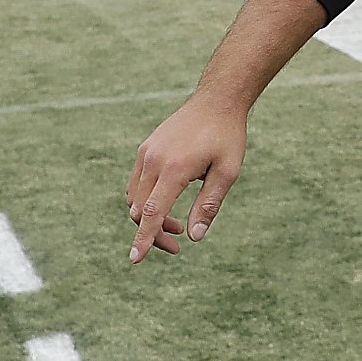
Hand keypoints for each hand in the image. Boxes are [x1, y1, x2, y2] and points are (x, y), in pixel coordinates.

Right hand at [126, 95, 247, 263]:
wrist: (216, 100)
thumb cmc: (226, 137)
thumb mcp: (227, 173)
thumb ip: (209, 205)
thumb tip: (195, 237)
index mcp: (174, 169)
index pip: (152, 212)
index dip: (144, 239)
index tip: (135, 260)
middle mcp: (153, 160)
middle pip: (140, 209)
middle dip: (153, 234)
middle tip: (177, 246)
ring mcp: (146, 152)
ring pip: (134, 198)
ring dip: (149, 217)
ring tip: (177, 225)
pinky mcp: (146, 148)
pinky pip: (136, 182)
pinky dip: (145, 200)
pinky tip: (167, 201)